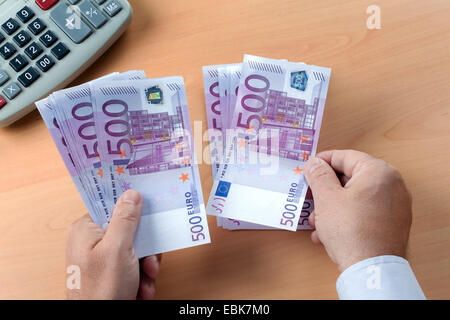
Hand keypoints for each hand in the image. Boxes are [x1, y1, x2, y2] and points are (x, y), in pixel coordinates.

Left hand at [66, 190, 160, 298]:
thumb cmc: (101, 289)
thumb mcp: (118, 248)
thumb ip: (125, 219)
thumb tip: (131, 194)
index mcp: (86, 229)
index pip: (111, 206)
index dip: (131, 207)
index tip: (149, 208)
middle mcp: (92, 241)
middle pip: (129, 230)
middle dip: (145, 248)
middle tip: (149, 260)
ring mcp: (101, 258)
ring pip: (136, 249)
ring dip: (146, 265)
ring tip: (146, 279)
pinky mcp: (111, 273)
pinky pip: (134, 265)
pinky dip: (142, 277)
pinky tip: (141, 289)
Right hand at [304, 150, 411, 271]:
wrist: (371, 269)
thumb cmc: (350, 230)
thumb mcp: (326, 197)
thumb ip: (318, 175)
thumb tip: (314, 163)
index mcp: (378, 171)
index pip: (345, 156)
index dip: (322, 161)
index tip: (308, 168)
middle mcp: (392, 185)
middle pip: (351, 178)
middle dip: (326, 190)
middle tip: (309, 197)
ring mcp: (395, 206)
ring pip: (356, 198)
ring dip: (332, 207)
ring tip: (316, 222)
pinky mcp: (393, 224)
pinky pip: (365, 213)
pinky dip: (346, 218)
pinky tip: (328, 233)